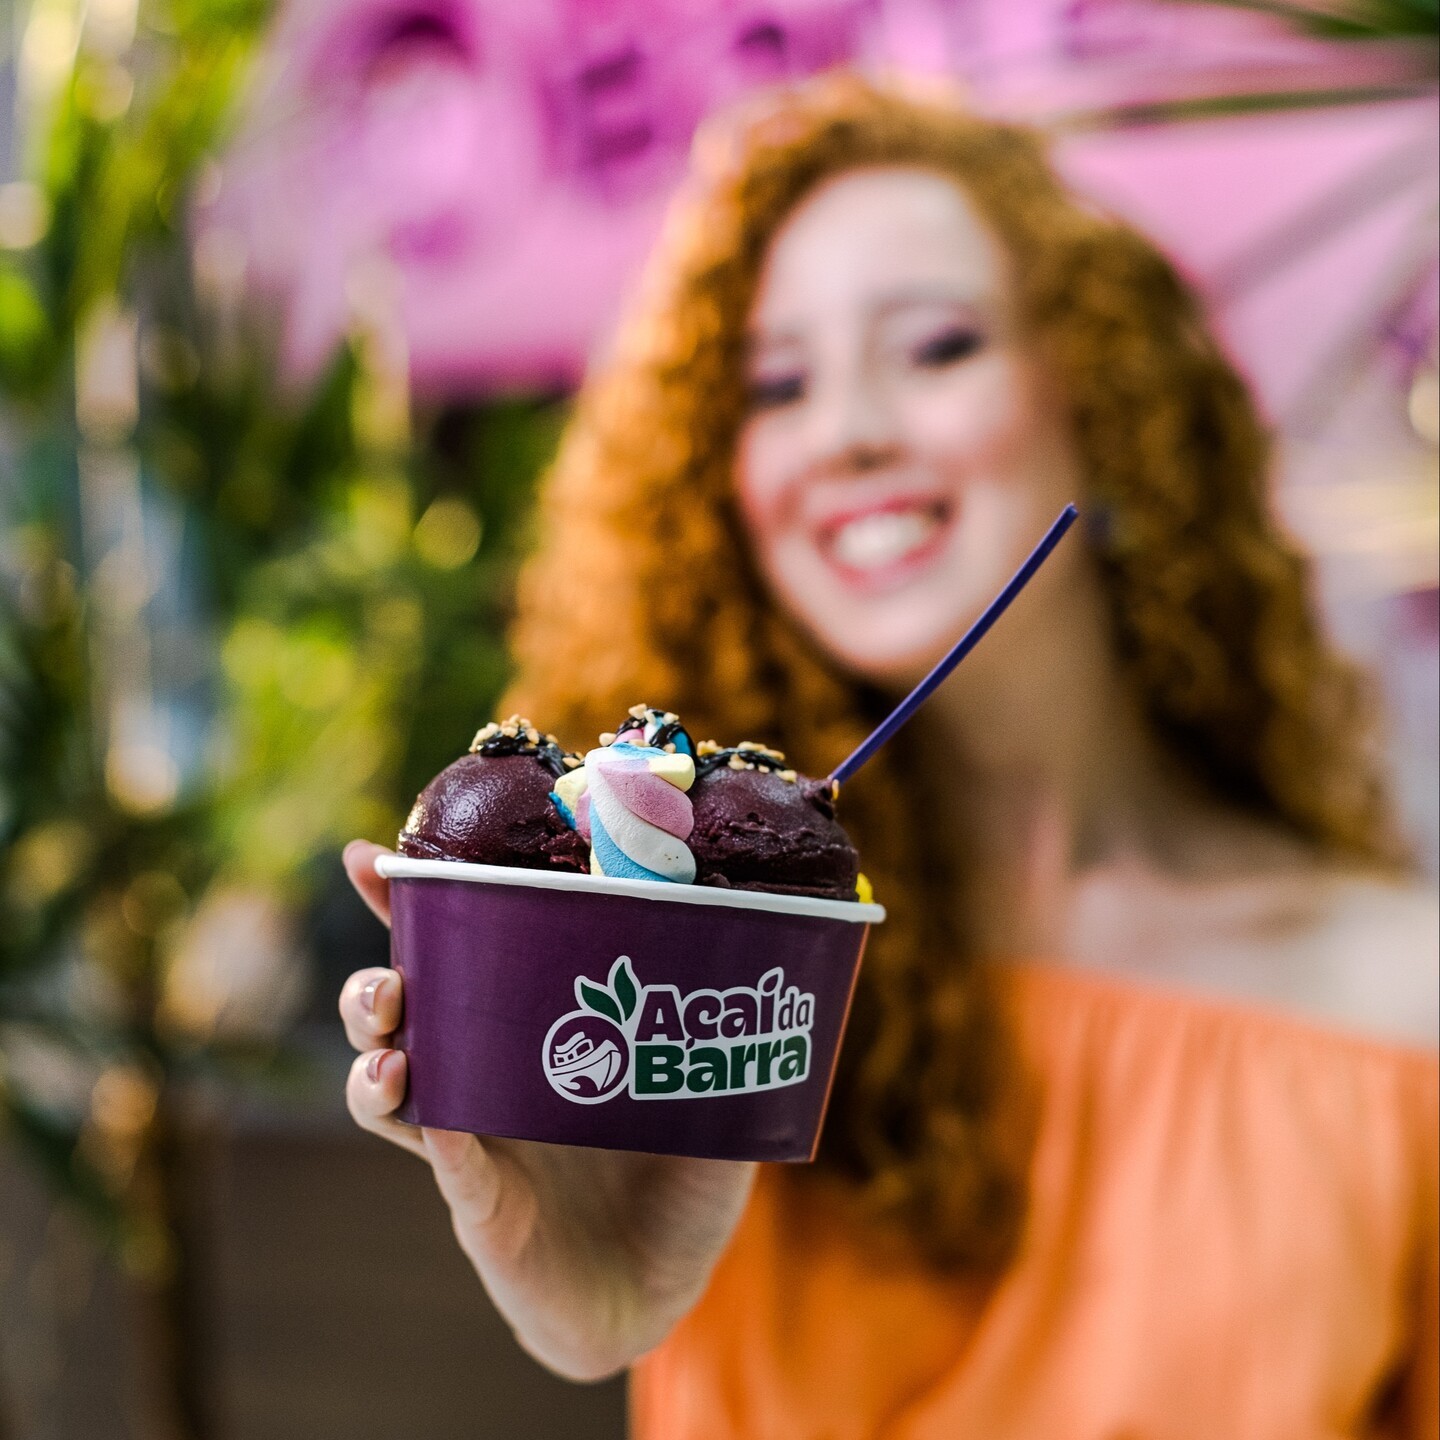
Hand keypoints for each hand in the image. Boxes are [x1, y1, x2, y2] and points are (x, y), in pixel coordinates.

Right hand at [339, 840, 755, 1379]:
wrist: (663, 1292)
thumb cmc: (677, 1186)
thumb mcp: (713, 1094)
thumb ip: (730, 1034)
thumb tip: (774, 948)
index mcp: (526, 1037)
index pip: (452, 960)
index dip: (403, 911)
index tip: (366, 858)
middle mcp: (483, 1083)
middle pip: (396, 1021)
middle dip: (372, 986)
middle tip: (388, 974)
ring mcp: (475, 1147)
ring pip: (388, 1093)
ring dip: (375, 1057)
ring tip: (390, 1043)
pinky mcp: (485, 1209)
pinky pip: (449, 1167)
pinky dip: (439, 1133)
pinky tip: (433, 1110)